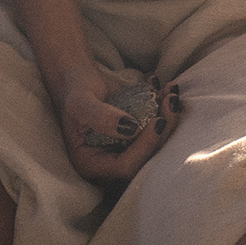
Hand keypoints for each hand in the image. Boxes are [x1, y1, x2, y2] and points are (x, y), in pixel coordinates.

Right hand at [53, 59, 177, 185]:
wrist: (78, 78)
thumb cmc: (75, 90)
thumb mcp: (80, 102)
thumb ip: (100, 117)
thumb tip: (132, 128)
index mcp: (91, 163)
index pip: (125, 166)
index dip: (145, 147)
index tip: (158, 121)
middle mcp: (110, 161)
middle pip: (146, 158)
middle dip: (163, 132)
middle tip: (171, 102)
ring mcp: (125, 149)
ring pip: (156, 144)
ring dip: (169, 119)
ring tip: (170, 93)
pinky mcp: (137, 136)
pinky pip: (157, 130)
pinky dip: (165, 110)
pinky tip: (165, 88)